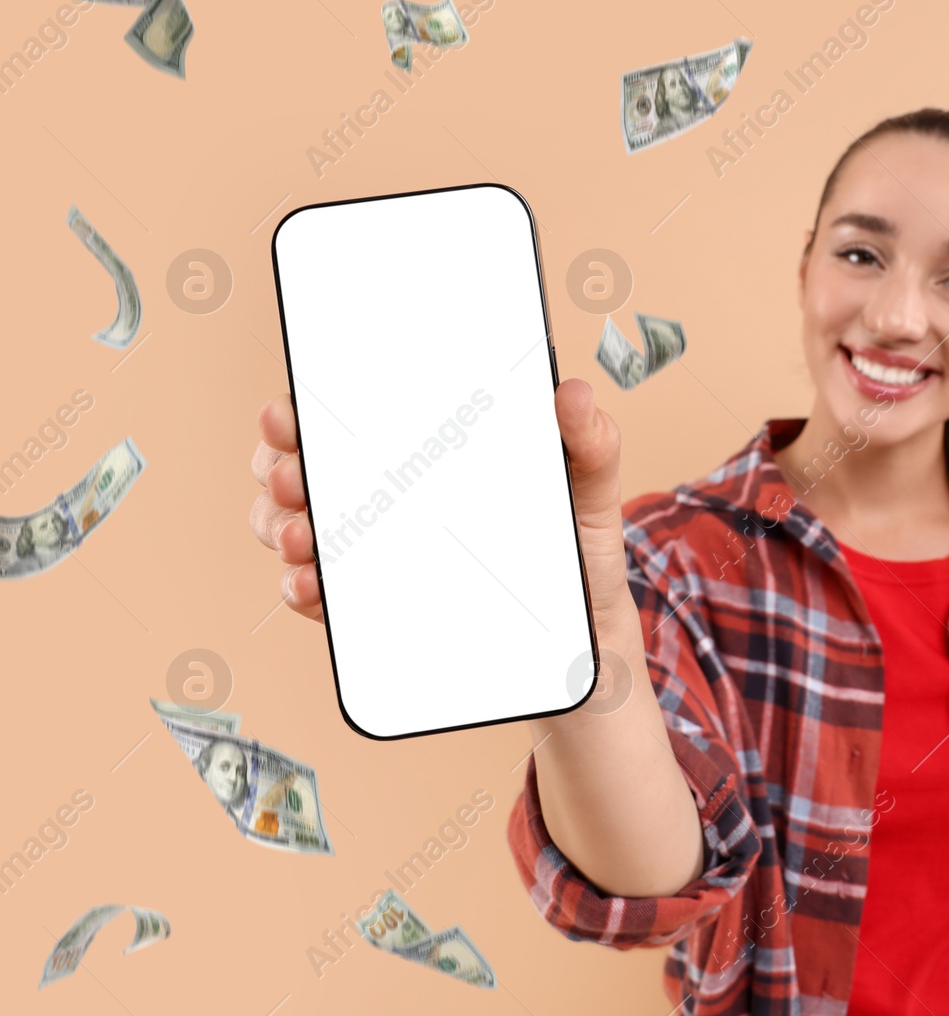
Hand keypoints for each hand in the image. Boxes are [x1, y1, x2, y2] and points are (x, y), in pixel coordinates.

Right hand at [249, 378, 640, 634]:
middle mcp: (388, 491)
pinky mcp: (373, 604)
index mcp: (426, 448)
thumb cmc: (577, 545)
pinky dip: (304, 588)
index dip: (303, 408)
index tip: (288, 412)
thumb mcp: (591, 489)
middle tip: (294, 478)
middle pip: (302, 466)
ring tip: (305, 537)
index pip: (348, 414)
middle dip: (279, 467)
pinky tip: (312, 586)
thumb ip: (589, 439)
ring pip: (292, 525)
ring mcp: (372, 549)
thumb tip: (572, 392)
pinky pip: (319, 593)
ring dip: (281, 527)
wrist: (582, 635)